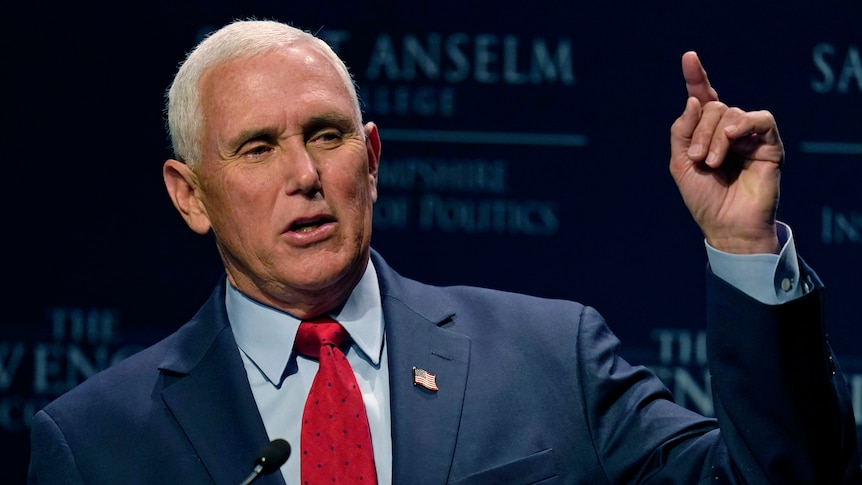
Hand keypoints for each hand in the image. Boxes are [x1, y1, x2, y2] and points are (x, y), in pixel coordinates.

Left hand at [670, 51, 783, 253]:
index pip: (703, 98)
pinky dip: (743, 124)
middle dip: (700, 131)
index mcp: (706, 133)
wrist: (726, 226)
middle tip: (698, 160)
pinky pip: (760, 118)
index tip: (688, 57)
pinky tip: (732, 138)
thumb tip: (695, 100)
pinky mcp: (770, 144)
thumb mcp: (680, 164)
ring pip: (730, 112)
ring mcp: (750, 136)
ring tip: (711, 164)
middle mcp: (729, 130)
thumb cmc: (704, 199)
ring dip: (715, 137)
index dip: (696, 77)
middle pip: (713, 106)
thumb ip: (682, 132)